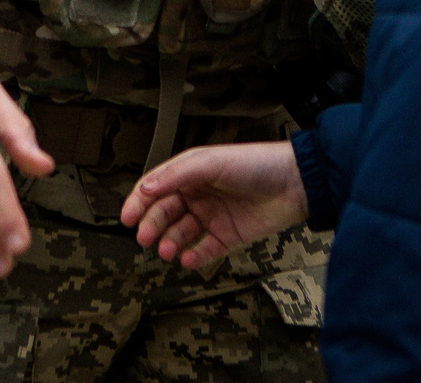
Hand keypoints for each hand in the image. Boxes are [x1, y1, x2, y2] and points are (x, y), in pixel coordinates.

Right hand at [118, 141, 308, 271]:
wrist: (294, 184)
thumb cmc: (256, 163)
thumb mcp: (211, 161)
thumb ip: (177, 174)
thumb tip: (146, 186)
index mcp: (191, 172)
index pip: (156, 187)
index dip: (139, 202)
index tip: (126, 217)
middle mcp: (199, 194)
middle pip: (165, 212)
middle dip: (152, 225)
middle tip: (144, 238)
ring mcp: (213, 216)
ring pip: (182, 233)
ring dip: (171, 242)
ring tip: (167, 251)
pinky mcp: (229, 236)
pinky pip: (205, 250)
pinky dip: (193, 256)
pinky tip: (187, 259)